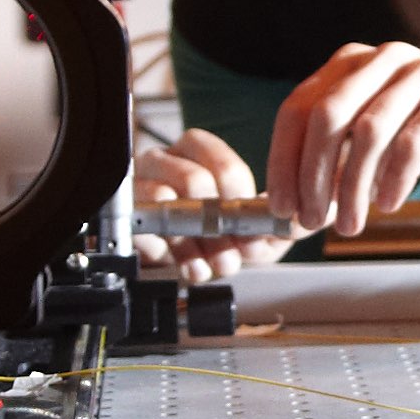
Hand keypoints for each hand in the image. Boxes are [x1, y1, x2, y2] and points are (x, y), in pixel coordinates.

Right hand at [132, 129, 296, 283]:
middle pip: (193, 181)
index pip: (221, 164)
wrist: (179, 250)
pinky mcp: (127, 216)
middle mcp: (164, 161)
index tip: (250, 222)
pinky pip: (146, 234)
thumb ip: (272, 220)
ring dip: (197, 244)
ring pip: (165, 205)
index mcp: (196, 150)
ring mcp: (141, 187)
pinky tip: (195, 268)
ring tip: (217, 263)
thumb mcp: (250, 221)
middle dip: (218, 224)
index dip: (239, 198)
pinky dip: (176, 257)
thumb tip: (291, 224)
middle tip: (232, 250)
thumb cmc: (213, 226)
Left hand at [268, 41, 419, 239]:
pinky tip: (387, 204)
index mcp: (344, 65)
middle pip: (329, 115)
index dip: (283, 160)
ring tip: (350, 225)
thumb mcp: (358, 143)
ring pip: (371, 129)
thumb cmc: (401, 129)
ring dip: (354, 186)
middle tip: (312, 220)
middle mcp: (378, 59)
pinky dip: (396, 177)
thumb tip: (286, 222)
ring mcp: (419, 70)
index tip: (281, 207)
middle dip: (314, 175)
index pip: (297, 109)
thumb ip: (323, 173)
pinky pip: (416, 138)